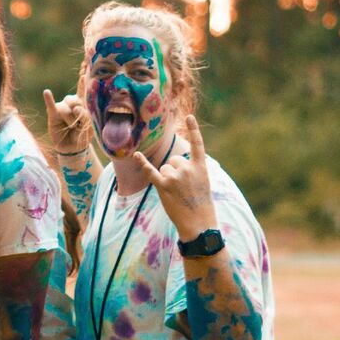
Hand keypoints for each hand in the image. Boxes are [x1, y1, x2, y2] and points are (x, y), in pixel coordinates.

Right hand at [43, 89, 93, 153]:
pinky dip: (49, 99)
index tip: (84, 75)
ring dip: (70, 118)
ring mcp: (61, 109)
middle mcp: (71, 105)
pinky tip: (47, 92)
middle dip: (78, 111)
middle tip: (79, 123)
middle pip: (74, 99)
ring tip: (71, 127)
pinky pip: (51, 106)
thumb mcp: (89, 128)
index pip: (83, 93)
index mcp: (82, 105)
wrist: (72, 149)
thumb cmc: (81, 137)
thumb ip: (86, 117)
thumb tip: (75, 108)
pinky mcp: (53, 115)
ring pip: (66, 107)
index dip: (83, 85)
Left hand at [133, 116, 216, 241]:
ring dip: (166, 179)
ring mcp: (175, 177)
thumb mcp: (202, 183)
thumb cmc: (201, 204)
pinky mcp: (163, 186)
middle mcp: (187, 168)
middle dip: (175, 171)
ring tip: (176, 193)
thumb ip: (191, 170)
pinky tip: (136, 155)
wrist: (199, 223)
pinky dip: (143, 163)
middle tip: (183, 188)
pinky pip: (151, 171)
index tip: (189, 116)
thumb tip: (173, 164)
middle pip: (173, 160)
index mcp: (201, 167)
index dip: (194, 129)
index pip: (198, 144)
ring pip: (164, 168)